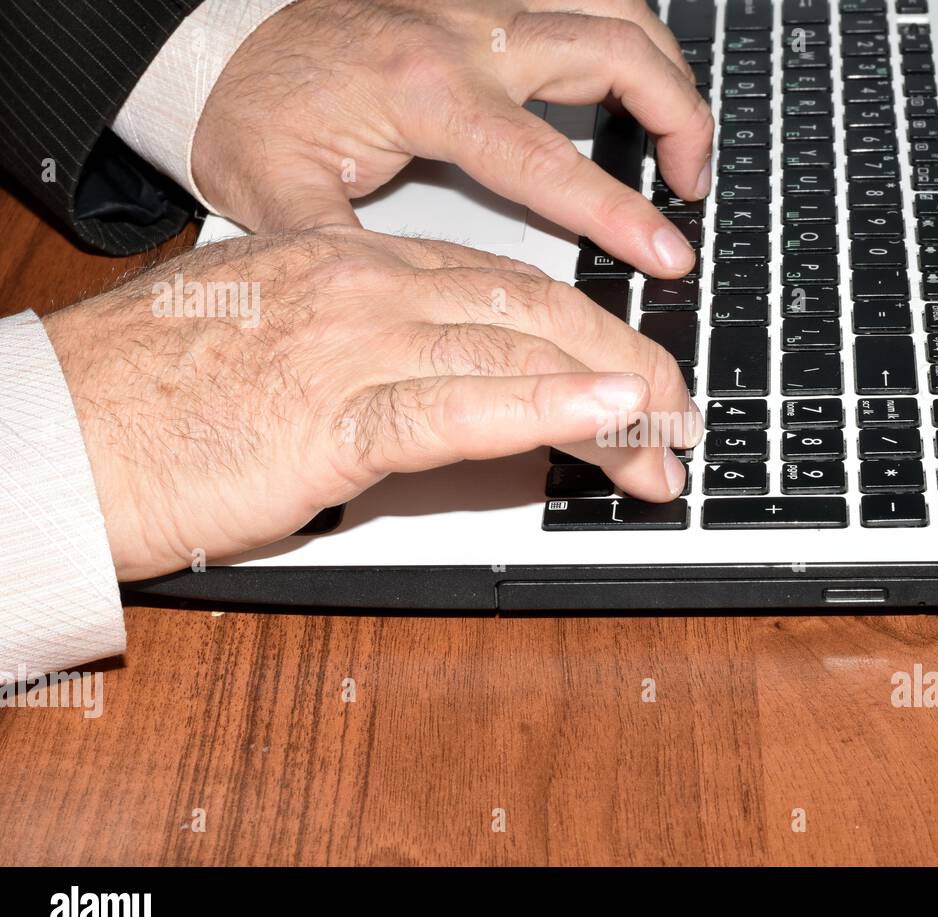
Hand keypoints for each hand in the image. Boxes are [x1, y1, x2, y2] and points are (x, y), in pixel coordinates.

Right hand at [43, 227, 700, 580]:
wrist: (56, 431)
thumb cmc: (150, 396)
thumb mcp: (277, 345)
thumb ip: (365, 352)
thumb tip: (439, 385)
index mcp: (350, 261)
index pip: (503, 285)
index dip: (585, 329)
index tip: (631, 370)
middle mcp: (362, 286)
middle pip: (532, 310)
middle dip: (623, 360)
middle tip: (675, 410)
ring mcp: (350, 344)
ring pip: (515, 352)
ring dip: (610, 397)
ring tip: (668, 433)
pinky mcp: (330, 416)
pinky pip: (458, 405)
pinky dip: (542, 406)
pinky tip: (606, 412)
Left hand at [192, 0, 712, 277]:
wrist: (213, 43)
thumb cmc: (247, 113)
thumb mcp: (278, 199)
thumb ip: (350, 256)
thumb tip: (407, 317)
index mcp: (428, 95)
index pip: (549, 161)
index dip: (619, 213)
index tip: (669, 256)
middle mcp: (466, 36)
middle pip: (614, 53)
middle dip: (678, 117)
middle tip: (694, 183)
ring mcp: (476, 4)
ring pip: (610, 6)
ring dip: (664, 63)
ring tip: (682, 128)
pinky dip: (621, 24)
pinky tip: (632, 65)